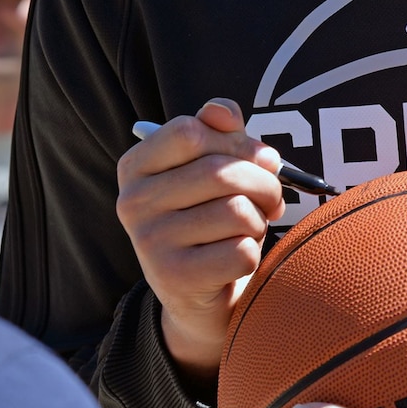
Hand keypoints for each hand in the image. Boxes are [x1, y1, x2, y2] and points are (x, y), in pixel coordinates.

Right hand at [115, 98, 284, 384]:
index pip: (190, 131)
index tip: (259, 158)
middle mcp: (133, 202)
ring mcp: (149, 243)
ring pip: (238, 211)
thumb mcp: (212, 167)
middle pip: (222, 172)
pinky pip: (242, 251)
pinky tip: (236, 259)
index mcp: (136, 166)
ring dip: (259, 220)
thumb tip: (222, 112)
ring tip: (249, 228)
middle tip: (273, 197)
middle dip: (264, 183)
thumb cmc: (211, 216)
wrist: (200, 295)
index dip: (238, 141)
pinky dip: (253, 253)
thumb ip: (218, 131)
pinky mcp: (174, 280)